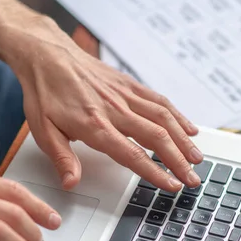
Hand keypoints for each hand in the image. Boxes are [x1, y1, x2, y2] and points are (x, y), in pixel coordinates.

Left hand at [3, 17, 203, 191]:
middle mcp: (115, 110)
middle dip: (179, 161)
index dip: (156, 173)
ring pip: (163, 118)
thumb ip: (62, 158)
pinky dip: (177, 115)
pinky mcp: (129, 84)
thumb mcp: (42, 130)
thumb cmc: (44, 92)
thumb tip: (72, 183)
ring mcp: (125, 95)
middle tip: (193, 179)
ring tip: (197, 158)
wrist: (46, 54)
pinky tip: (189, 128)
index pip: (132, 155)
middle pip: (156, 138)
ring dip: (183, 140)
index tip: (172, 186)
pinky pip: (158, 100)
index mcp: (95, 126)